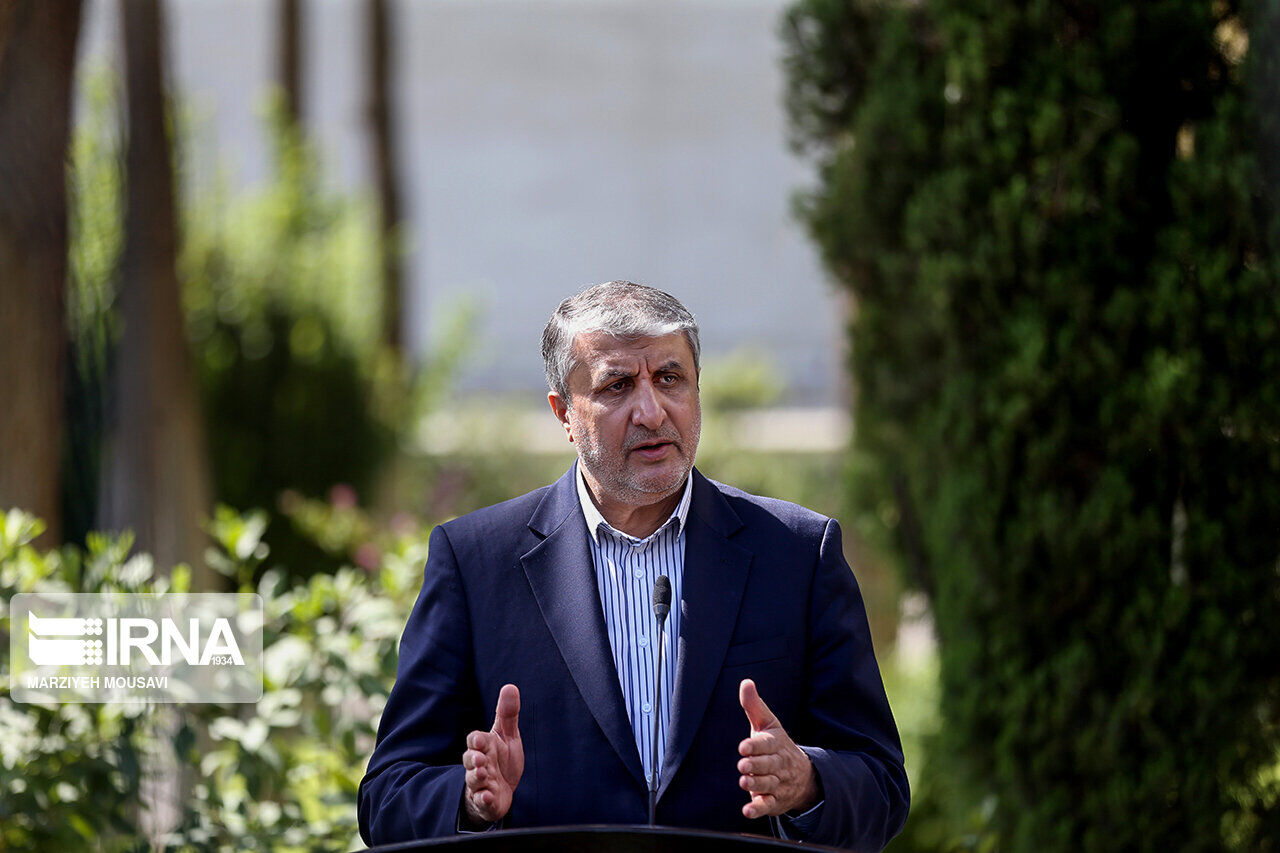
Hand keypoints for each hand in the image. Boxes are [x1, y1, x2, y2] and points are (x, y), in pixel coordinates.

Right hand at [461, 683, 523, 824]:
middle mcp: (479, 764)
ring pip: (473, 780)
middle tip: (479, 759)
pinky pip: (482, 800)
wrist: (503, 789)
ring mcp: (480, 784)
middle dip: (473, 759)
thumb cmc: (503, 759)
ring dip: (477, 777)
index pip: (474, 740)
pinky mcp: (486, 801)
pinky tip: (488, 797)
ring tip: (484, 775)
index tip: (479, 739)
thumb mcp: (508, 736)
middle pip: (469, 760)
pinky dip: (483, 799)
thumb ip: (508, 714)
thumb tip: (510, 686)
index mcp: (484, 747)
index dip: (476, 740)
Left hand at [737, 678, 818, 818]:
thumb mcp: (768, 724)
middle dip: (756, 765)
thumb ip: (754, 705)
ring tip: (744, 782)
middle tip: (743, 765)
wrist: (803, 776)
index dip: (755, 746)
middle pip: (768, 766)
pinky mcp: (774, 801)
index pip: (767, 744)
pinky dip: (757, 810)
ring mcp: (777, 784)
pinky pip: (767, 806)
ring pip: (768, 785)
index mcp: (776, 744)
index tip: (744, 747)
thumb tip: (745, 682)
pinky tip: (747, 811)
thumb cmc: (776, 746)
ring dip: (756, 785)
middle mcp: (778, 765)